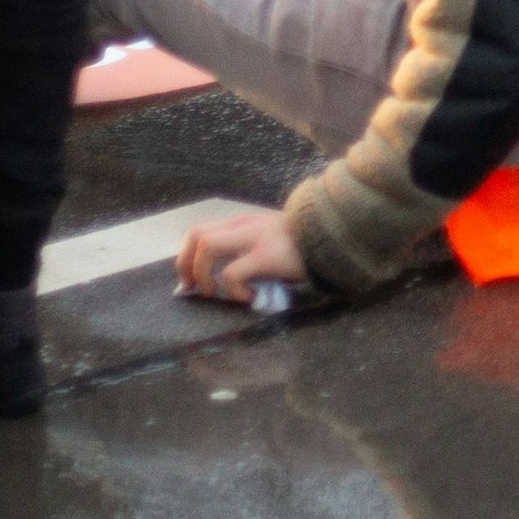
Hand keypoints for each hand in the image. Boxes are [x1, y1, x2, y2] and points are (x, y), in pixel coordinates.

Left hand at [177, 208, 309, 303]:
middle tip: (192, 288)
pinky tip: (250, 296)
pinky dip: (233, 289)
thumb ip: (246, 249)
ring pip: (208, 247)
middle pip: (196, 234)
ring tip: (216, 292)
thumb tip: (219, 276)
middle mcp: (244, 226)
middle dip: (186, 264)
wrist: (332, 238)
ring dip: (204, 274)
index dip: (186, 256)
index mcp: (242, 223)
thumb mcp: (268, 240)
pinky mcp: (267, 256)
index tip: (188, 280)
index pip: (200, 231)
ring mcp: (255, 238)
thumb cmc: (300, 246)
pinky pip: (233, 273)